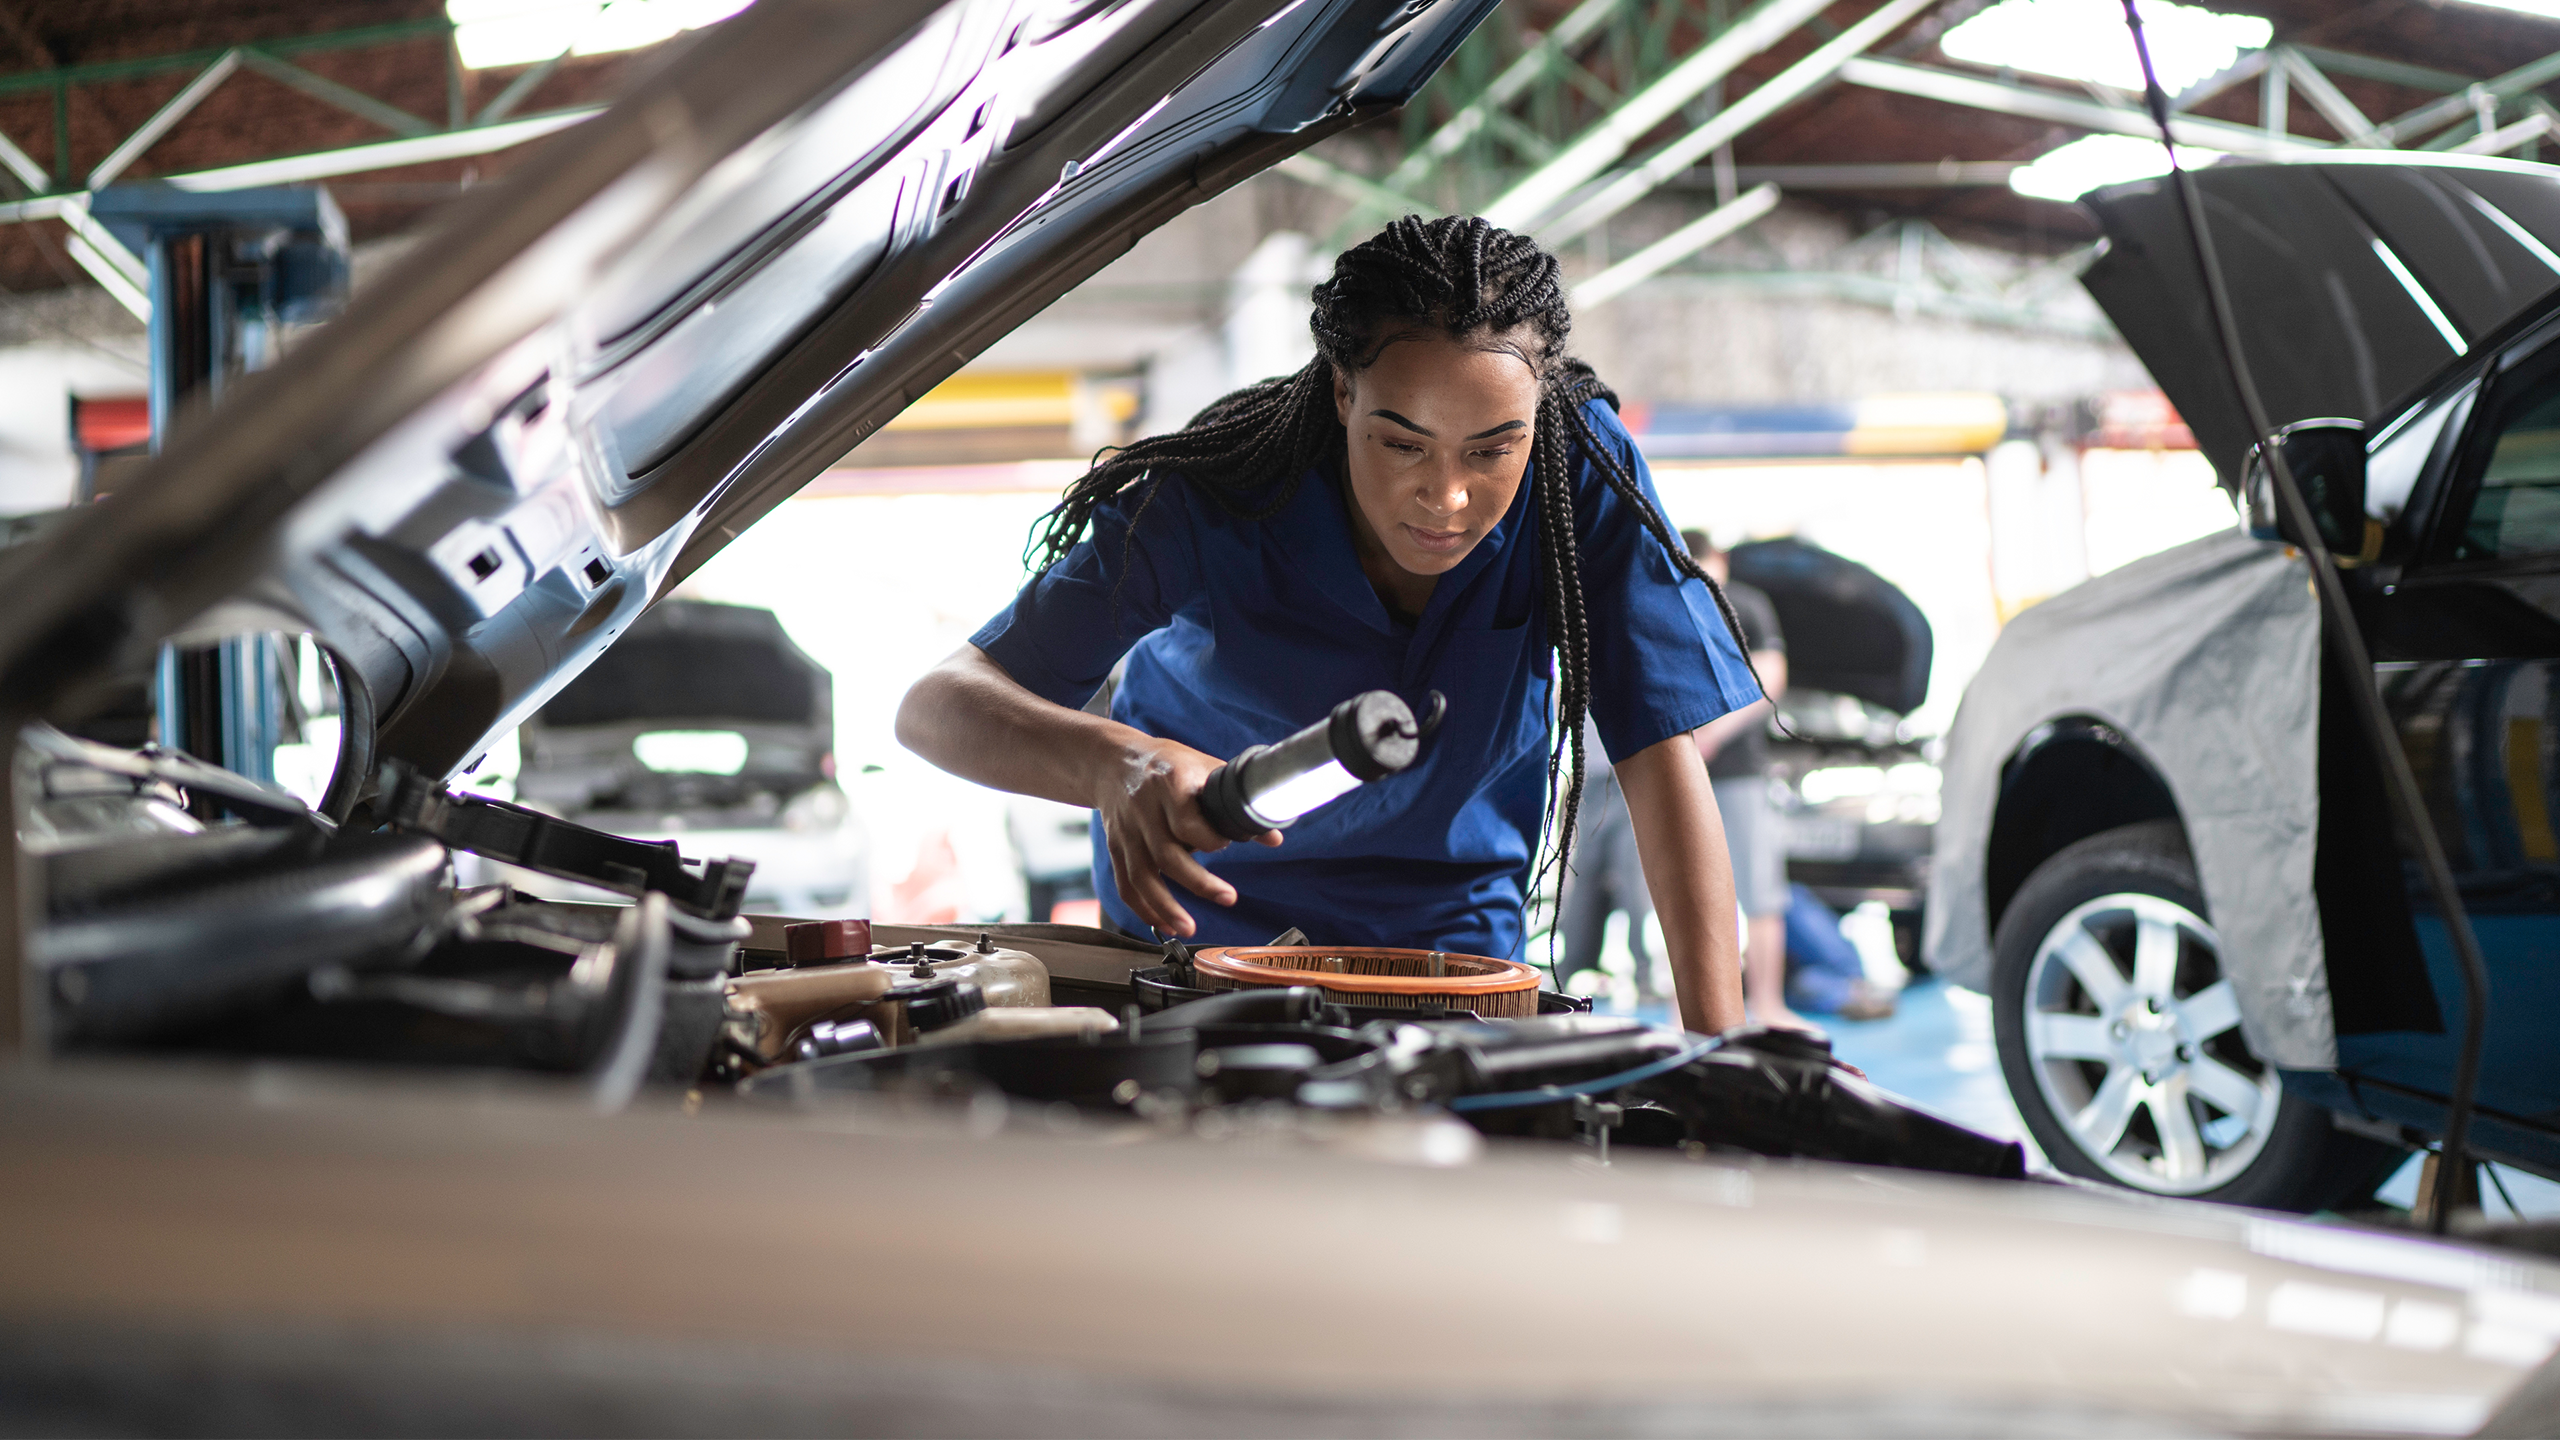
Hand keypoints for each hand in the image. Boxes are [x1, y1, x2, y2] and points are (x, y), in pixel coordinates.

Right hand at [1091, 735, 1280, 936]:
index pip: (1187, 821)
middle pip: (1167, 854)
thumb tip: (1274, 837)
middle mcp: (1144, 809)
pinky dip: (1144, 908)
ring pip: (1143, 876)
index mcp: (1170, 783)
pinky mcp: (1116, 847)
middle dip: (1199, 883)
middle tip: (1228, 899)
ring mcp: (1127, 831)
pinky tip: (1164, 924)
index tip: (1227, 845)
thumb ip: (1236, 802)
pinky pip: (1126, 884)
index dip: (1210, 839)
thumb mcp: (1204, 769)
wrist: (1113, 761)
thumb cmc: (1167, 764)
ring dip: (1166, 907)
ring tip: (1190, 929)